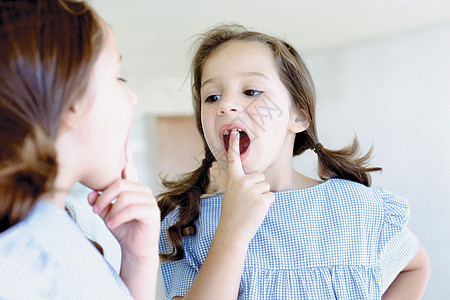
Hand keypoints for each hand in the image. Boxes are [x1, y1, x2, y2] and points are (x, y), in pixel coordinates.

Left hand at [88, 140, 159, 259]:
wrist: (135, 250)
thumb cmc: (122, 229)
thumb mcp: (106, 214)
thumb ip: (100, 202)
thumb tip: (91, 195)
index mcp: (132, 187)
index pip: (128, 167)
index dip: (126, 151)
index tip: (122, 135)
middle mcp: (142, 190)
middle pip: (120, 183)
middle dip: (105, 197)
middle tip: (95, 210)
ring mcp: (149, 200)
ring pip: (124, 197)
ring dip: (110, 210)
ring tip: (106, 221)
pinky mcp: (152, 212)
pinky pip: (131, 209)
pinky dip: (118, 218)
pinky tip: (113, 226)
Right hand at [219, 129, 273, 243]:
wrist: (233, 231)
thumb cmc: (232, 214)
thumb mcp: (231, 194)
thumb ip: (240, 184)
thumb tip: (254, 178)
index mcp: (234, 179)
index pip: (234, 159)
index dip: (235, 145)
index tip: (234, 132)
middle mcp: (243, 182)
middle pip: (260, 176)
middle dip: (258, 187)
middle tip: (248, 200)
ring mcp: (253, 190)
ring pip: (266, 186)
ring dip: (262, 196)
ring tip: (251, 206)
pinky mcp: (263, 199)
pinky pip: (271, 196)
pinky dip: (267, 203)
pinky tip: (257, 210)